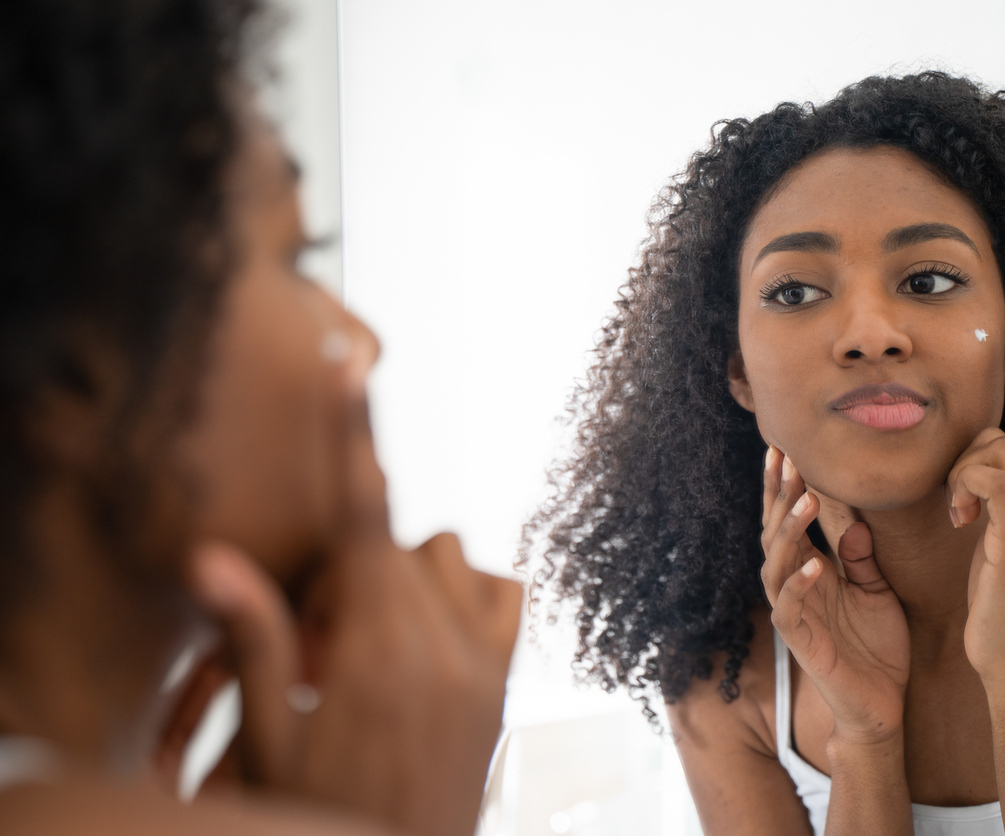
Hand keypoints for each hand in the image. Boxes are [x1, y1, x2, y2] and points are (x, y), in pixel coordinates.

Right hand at [187, 359, 521, 835]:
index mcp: (375, 651)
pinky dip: (468, 589)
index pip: (362, 516)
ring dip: (407, 574)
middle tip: (320, 643)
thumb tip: (213, 557)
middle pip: (397, 540)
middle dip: (353, 568)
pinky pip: (504, 590)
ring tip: (370, 647)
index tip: (349, 364)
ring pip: (452, 556)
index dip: (352, 432)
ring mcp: (485, 664)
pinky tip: (431, 633)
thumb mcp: (269, 740)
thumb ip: (254, 639)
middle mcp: (442, 646)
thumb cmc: (325, 814)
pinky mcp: (506, 683)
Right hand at [761, 446, 909, 745]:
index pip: (790, 519)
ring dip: (788, 531)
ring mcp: (793, 611)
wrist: (881, 704)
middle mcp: (794, 584)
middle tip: (784, 458)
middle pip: (774, 531)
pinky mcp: (800, 640)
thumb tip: (856, 522)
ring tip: (804, 502)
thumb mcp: (877, 591)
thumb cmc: (876, 647)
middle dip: (778, 495)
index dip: (784, 486)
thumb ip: (862, 557)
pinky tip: (814, 564)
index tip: (785, 448)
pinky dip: (799, 584)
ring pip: (775, 563)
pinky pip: (790, 607)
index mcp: (811, 568)